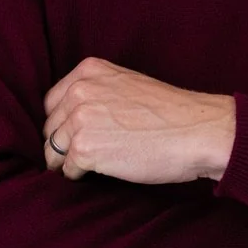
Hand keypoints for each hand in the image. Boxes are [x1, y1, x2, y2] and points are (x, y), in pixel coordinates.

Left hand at [42, 56, 235, 182]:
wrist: (197, 130)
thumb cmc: (170, 113)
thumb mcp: (128, 84)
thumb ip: (98, 92)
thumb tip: (73, 117)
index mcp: (89, 71)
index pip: (53, 101)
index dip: (62, 121)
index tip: (73, 134)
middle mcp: (79, 91)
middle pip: (51, 126)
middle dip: (62, 143)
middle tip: (83, 154)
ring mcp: (79, 120)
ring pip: (53, 150)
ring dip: (67, 162)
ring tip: (89, 166)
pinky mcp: (84, 149)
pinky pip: (67, 170)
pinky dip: (78, 176)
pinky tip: (98, 173)